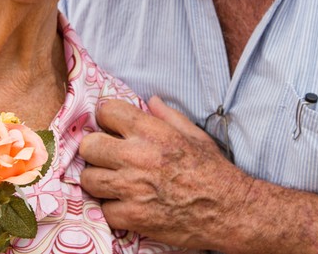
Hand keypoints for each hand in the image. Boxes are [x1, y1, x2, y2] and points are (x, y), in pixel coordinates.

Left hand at [78, 96, 252, 249]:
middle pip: (89, 145)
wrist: (228, 209)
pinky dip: (112, 209)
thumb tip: (151, 101)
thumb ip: (168, 115)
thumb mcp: (194, 134)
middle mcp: (137, 156)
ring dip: (99, 180)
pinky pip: (103, 210)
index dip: (107, 119)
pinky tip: (125, 205)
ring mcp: (132, 188)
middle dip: (96, 150)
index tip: (111, 128)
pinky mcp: (132, 216)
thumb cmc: (213, 170)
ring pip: (89, 179)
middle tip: (107, 157)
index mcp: (152, 132)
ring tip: (113, 182)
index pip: (106, 111)